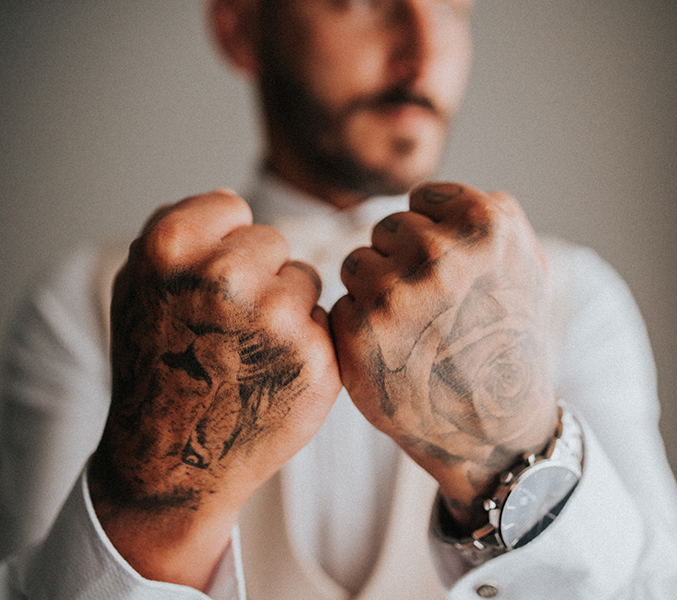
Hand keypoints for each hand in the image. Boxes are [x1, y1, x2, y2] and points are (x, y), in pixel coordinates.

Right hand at [89, 190, 340, 589]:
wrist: (173, 462)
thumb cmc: (156, 367)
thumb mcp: (139, 286)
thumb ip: (181, 232)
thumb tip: (232, 198)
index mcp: (173, 246)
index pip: (232, 208)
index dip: (222, 247)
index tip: (205, 286)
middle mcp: (226, 275)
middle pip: (273, 242)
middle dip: (258, 276)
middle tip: (225, 327)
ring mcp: (277, 317)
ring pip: (305, 279)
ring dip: (286, 308)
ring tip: (248, 352)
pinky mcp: (319, 356)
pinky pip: (326, 320)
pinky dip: (308, 343)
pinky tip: (275, 374)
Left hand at [330, 182, 556, 529]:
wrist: (496, 428)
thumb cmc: (511, 342)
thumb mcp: (528, 264)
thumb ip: (489, 217)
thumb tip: (436, 196)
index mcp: (485, 225)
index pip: (423, 197)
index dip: (433, 235)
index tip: (450, 273)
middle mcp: (440, 254)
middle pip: (388, 229)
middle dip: (403, 262)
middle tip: (432, 309)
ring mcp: (397, 294)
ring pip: (358, 262)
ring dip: (376, 292)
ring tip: (413, 331)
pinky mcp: (361, 333)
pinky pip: (342, 305)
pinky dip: (359, 328)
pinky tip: (394, 354)